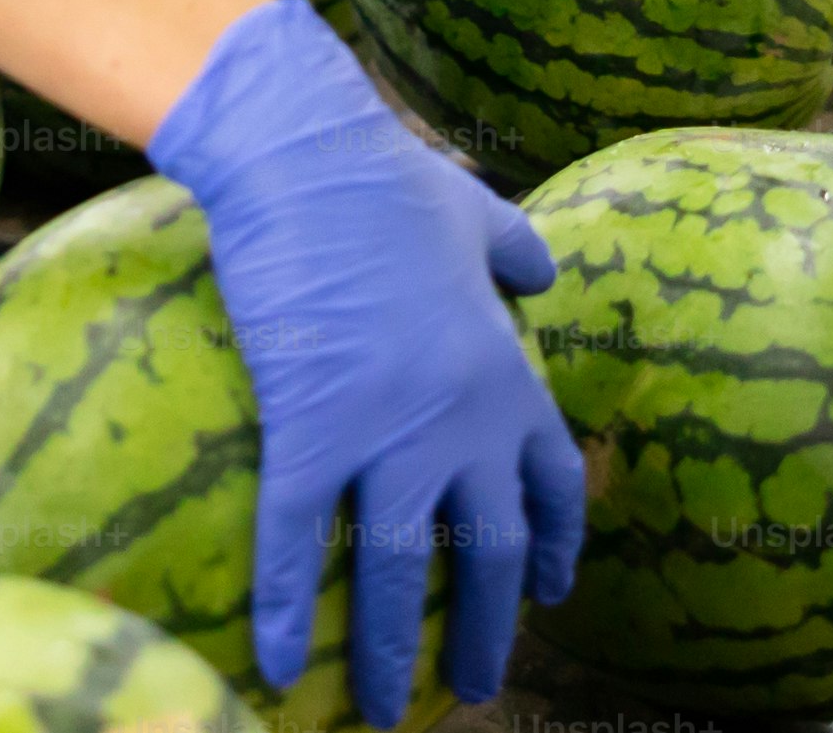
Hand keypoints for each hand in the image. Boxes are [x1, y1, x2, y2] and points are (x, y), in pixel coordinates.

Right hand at [146, 0, 583, 717]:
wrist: (304, 154)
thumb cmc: (384, 174)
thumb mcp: (475, 211)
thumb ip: (516, 251)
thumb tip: (541, 273)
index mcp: (509, 372)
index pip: (551, 483)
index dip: (554, 544)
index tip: (551, 593)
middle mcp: (464, 419)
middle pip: (488, 552)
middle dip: (489, 630)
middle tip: (479, 684)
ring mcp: (390, 429)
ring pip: (400, 570)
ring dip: (392, 650)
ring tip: (384, 707)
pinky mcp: (310, 427)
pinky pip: (299, 540)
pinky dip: (288, 608)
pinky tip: (277, 664)